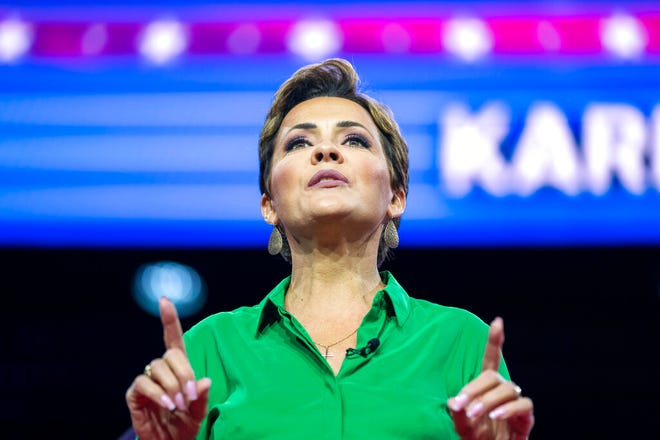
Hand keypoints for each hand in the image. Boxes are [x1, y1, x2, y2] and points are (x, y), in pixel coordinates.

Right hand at [126, 297, 211, 439]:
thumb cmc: (184, 426)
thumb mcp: (199, 412)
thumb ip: (201, 396)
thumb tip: (205, 381)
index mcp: (179, 368)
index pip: (173, 339)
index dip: (169, 319)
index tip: (164, 301)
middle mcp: (162, 370)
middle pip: (171, 354)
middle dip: (184, 373)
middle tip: (188, 396)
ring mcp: (147, 381)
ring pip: (158, 367)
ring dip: (172, 385)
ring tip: (178, 404)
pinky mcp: (134, 394)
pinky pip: (144, 383)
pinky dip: (157, 393)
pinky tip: (166, 404)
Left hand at [447, 317, 533, 439]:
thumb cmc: (476, 437)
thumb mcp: (461, 425)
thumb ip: (457, 413)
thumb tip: (452, 402)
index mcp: (486, 387)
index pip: (491, 360)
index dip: (494, 342)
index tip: (498, 322)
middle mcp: (502, 391)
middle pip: (493, 376)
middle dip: (475, 389)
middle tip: (461, 405)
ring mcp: (515, 404)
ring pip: (507, 388)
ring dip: (488, 400)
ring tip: (474, 414)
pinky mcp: (526, 419)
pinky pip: (523, 405)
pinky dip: (508, 409)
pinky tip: (495, 416)